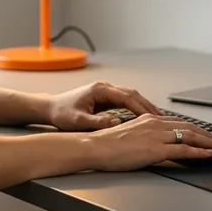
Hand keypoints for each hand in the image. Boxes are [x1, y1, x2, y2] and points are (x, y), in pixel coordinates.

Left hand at [45, 80, 162, 130]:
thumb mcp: (78, 121)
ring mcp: (105, 92)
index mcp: (100, 90)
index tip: (152, 118)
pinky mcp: (104, 98)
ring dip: (143, 106)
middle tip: (161, 118)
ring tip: (157, 118)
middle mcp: (104, 88)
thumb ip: (97, 122)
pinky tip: (142, 117)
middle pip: (132, 94)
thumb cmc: (61, 113)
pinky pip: (125, 101)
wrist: (50, 108)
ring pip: (130, 96)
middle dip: (147, 105)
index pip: (126, 97)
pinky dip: (135, 107)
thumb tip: (116, 122)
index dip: (141, 107)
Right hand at [86, 113, 211, 170]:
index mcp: (147, 119)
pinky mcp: (156, 150)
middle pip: (187, 126)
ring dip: (206, 141)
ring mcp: (157, 136)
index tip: (201, 132)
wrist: (95, 147)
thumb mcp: (128, 133)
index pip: (176, 121)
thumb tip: (150, 142)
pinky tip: (207, 153)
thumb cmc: (106, 144)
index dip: (192, 127)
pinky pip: (184, 150)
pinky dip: (199, 152)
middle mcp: (155, 124)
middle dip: (204, 133)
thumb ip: (142, 134)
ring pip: (189, 136)